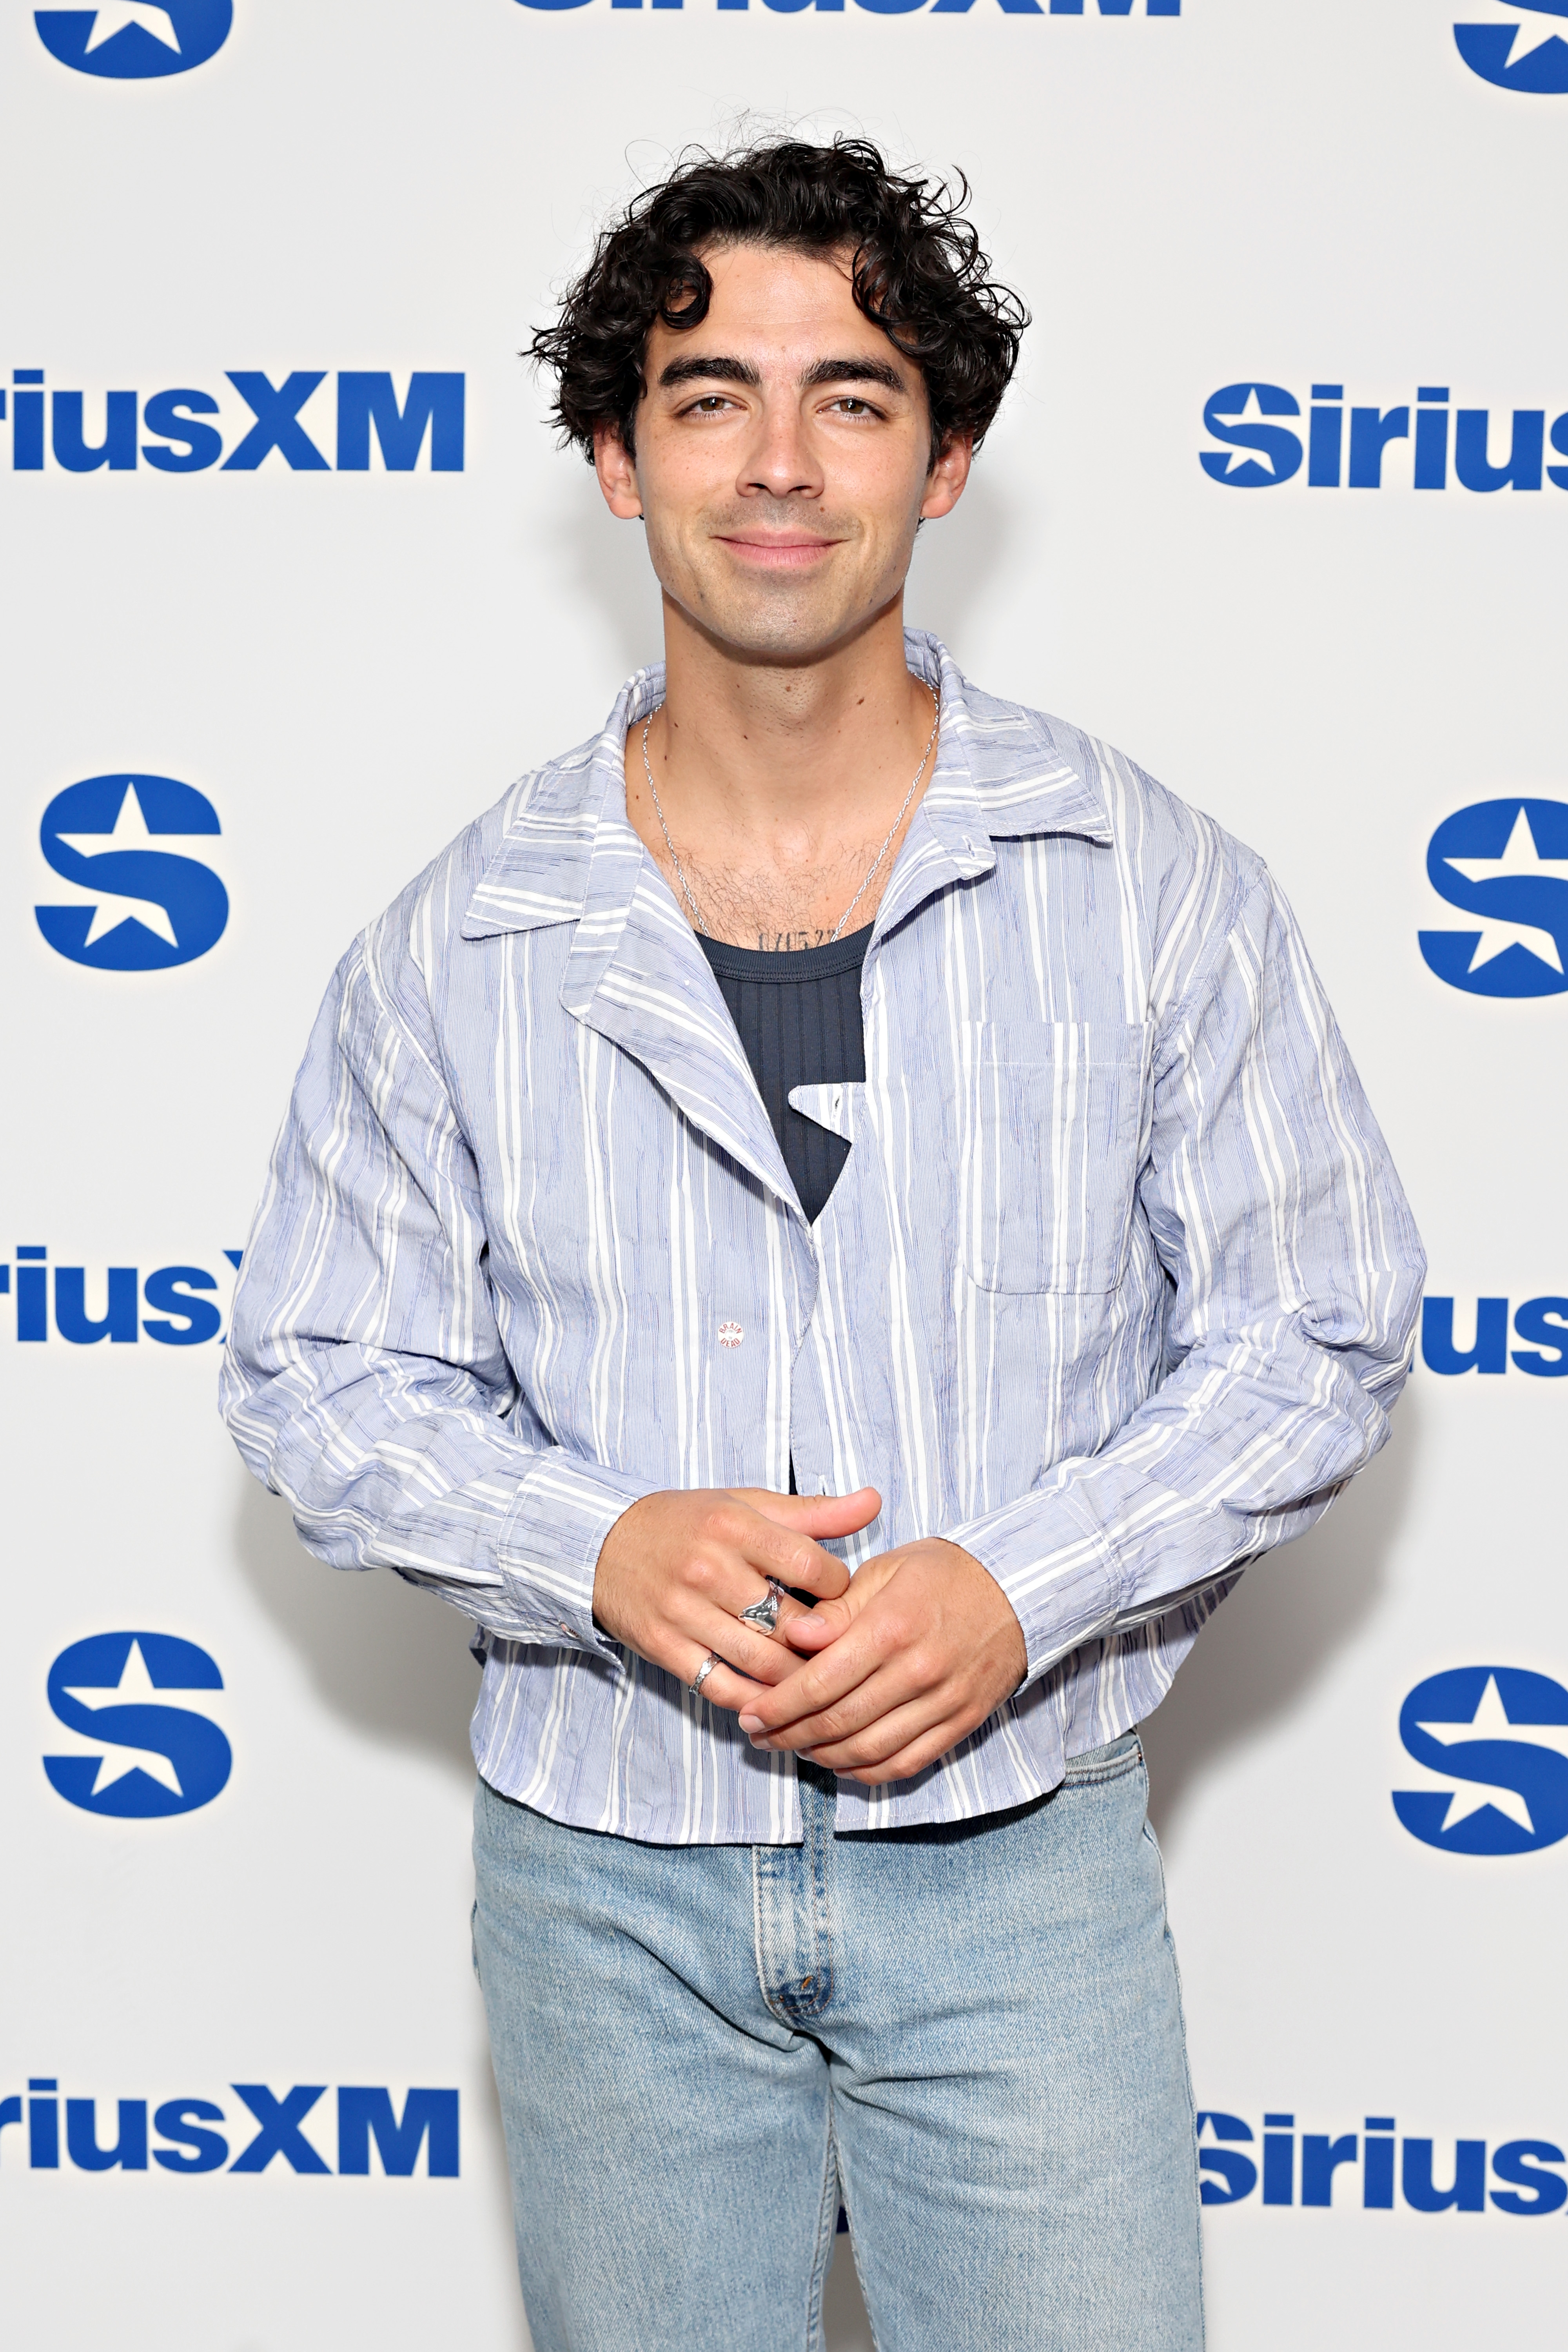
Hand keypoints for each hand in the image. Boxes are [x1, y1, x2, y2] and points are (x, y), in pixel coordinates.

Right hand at [592, 1485, 882, 1713]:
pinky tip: (775, 1702)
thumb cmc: (688, 1522)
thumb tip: (875, 1501)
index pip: (812, 1566)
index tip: (843, 1598)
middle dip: (824, 1644)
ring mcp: (683, 1610)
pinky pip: (720, 1686)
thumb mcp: (748, 1504)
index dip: (840, 1589)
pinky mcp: (663, 1646)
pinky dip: (754, 1701)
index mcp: (735, 1525)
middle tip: (845, 1655)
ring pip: (760, 1661)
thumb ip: (814, 1511)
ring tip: (818, 1684)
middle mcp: (709, 1567)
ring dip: (796, 1680)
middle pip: (790, 1622)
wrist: (601, 1544)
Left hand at [736, 1538, 1026, 1785]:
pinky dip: (867, 1772)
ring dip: (821, 1757)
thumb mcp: (885, 1570)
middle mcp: (918, 1672)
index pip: (820, 1682)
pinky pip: (906, 1763)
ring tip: (792, 1747)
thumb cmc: (942, 1574)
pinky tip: (840, 1762)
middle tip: (759, 1736)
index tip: (750, 1714)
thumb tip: (794, 1636)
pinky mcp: (961, 1723)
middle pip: (838, 1723)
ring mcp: (943, 1703)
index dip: (778, 1706)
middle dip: (788, 1735)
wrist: (1019, 1589)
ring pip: (868, 1751)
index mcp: (892, 1628)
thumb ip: (837, 1609)